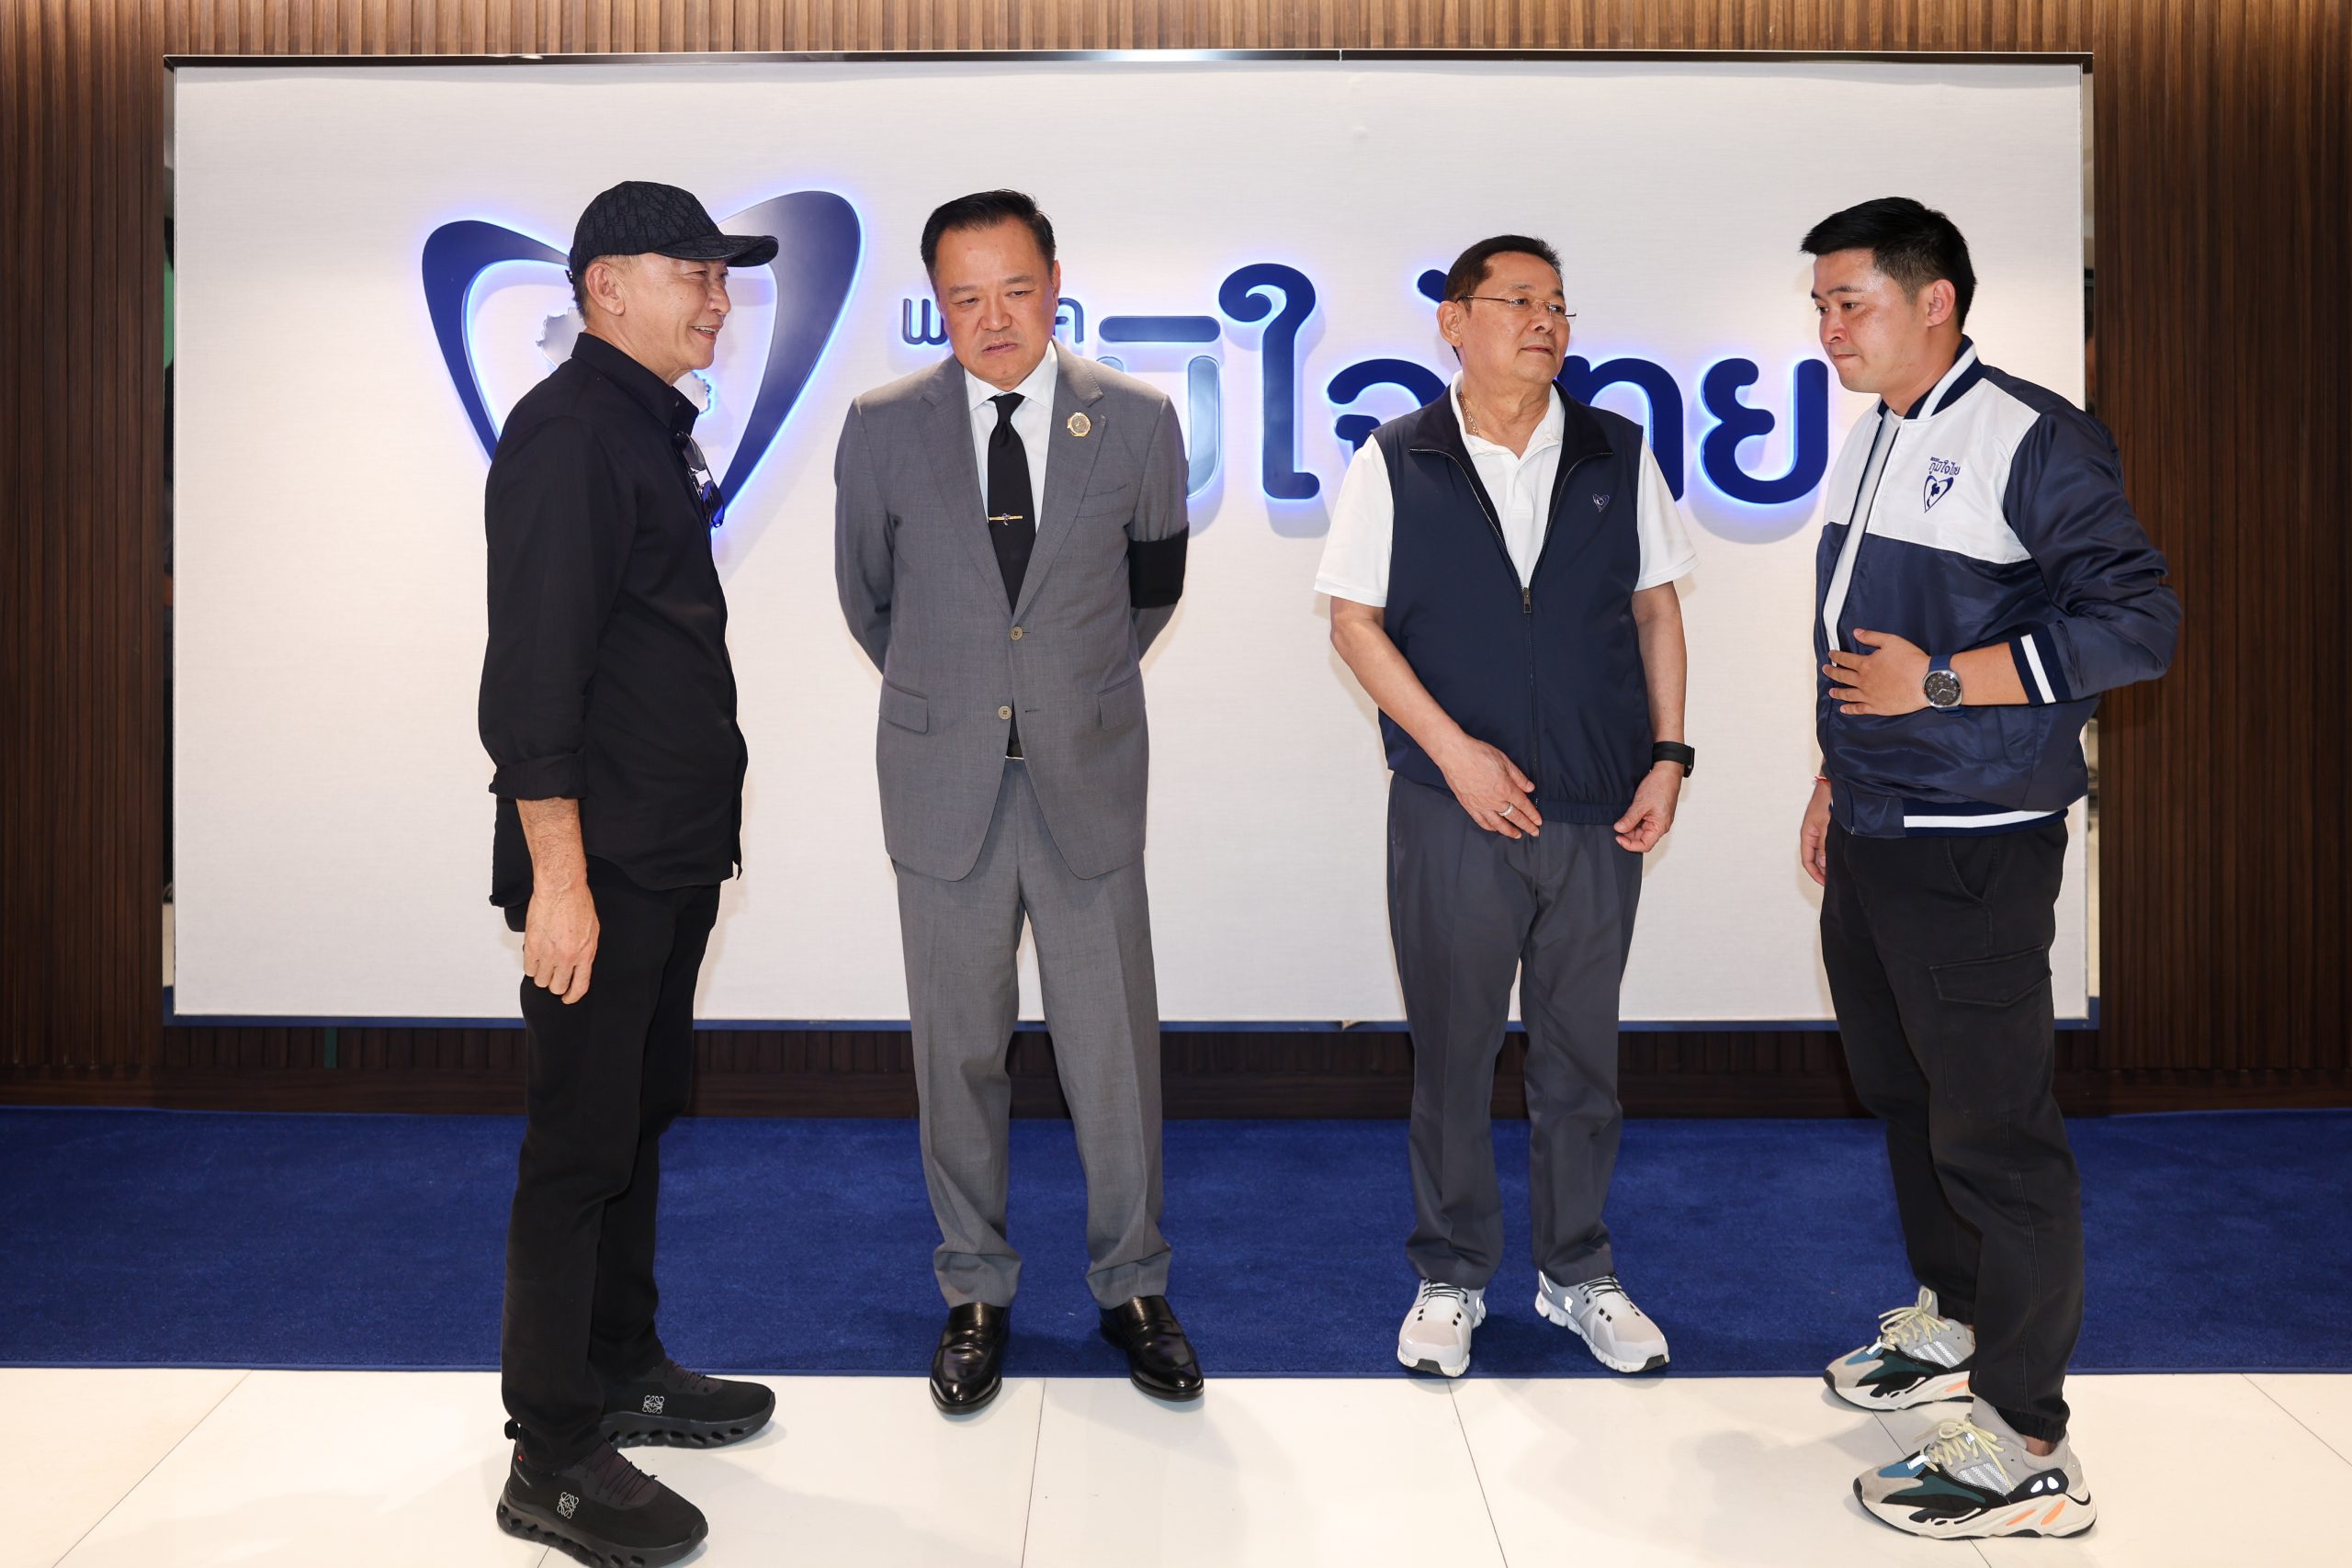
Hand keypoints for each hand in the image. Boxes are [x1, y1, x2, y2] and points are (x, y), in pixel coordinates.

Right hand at [524, 882, 598, 1003]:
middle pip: (557, 986)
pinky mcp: (532, 946)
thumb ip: (585, 952)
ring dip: (542, 975)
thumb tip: (580, 966)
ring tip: (545, 963)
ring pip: (540, 980)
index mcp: (585, 954)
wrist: (561, 889)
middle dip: (556, 984)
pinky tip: (535, 957)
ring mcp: (548, 953)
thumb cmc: (578, 904)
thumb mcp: (592, 931)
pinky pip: (528, 968)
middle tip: (554, 976)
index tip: (567, 998)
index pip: (579, 986)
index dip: (572, 996)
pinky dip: (531, 966)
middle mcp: (567, 957)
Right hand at [1435, 734, 1542, 838]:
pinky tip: (1494, 829)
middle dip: (1526, 825)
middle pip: (1514, 816)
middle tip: (1534, 832)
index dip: (1532, 814)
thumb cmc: (1478, 754)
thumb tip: (1529, 787)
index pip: (1523, 805)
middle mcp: (1495, 800)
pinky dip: (1490, 827)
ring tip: (1517, 835)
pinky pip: (1481, 821)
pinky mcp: (1469, 806)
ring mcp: (1481, 805)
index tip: (1538, 821)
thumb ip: (1518, 777)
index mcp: (1506, 788)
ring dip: (1509, 831)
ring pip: (1498, 823)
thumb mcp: (1504, 761)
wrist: (1455, 755)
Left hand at [1614, 763, 1681, 851]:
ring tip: (1622, 818)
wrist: (1666, 772)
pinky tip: (1627, 815)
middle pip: (1641, 839)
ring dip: (1630, 827)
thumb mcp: (1641, 804)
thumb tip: (1619, 829)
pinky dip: (1633, 821)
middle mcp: (1660, 826)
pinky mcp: (1654, 814)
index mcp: (1660, 827)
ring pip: (1640, 831)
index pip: (1644, 845)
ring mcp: (1657, 820)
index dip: (1629, 845)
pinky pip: (1642, 823)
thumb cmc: (1660, 786)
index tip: (1618, 837)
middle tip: (1617, 826)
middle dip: (1628, 835)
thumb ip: (1630, 819)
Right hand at [1799, 778, 1831, 886]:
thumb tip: (1823, 865)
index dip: (1816, 874)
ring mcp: (1820, 830)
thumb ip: (1824, 846)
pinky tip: (1843, 855)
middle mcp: (1812, 834)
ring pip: (1822, 851)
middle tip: (1836, 880)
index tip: (1826, 884)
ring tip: (1841, 870)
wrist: (1832, 784)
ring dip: (1830, 861)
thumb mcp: (1826, 827)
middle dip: (1823, 870)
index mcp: (1807, 835)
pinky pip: (1828, 844)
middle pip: (1815, 858)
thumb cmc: (1826, 801)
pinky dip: (1834, 852)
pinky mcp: (1828, 826)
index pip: (1808, 861)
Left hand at [1824, 628, 1930, 715]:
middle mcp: (1864, 681)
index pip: (1846, 659)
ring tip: (1830, 692)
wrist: (1926, 681)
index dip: (1836, 656)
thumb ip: (1872, 637)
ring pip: (1848, 694)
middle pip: (1843, 676)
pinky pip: (1860, 709)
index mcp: (1866, 664)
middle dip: (1832, 672)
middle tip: (1824, 670)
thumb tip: (1856, 632)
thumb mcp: (1892, 641)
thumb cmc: (1911, 660)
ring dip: (1838, 692)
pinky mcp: (1878, 707)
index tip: (1830, 655)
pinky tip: (1844, 709)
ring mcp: (1869, 696)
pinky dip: (1850, 709)